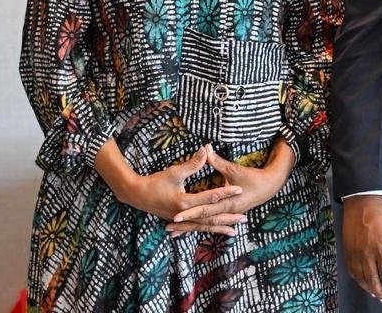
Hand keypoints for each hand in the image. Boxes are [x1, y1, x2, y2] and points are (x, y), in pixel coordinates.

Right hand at [122, 146, 246, 235]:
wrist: (137, 195)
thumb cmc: (155, 182)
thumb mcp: (174, 172)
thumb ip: (192, 164)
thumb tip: (206, 150)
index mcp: (185, 202)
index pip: (211, 196)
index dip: (226, 192)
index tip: (240, 189)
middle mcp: (186, 214)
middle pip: (211, 217)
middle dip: (228, 218)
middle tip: (244, 218)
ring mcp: (183, 219)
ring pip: (205, 226)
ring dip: (220, 228)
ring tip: (234, 231)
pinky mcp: (180, 221)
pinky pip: (197, 227)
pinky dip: (207, 230)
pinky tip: (215, 232)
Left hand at [164, 140, 294, 235]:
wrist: (270, 186)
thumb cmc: (253, 177)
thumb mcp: (233, 169)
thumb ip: (217, 161)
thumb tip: (204, 148)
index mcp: (227, 203)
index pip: (205, 209)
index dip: (190, 212)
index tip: (175, 215)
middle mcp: (226, 213)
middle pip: (202, 221)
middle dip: (186, 224)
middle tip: (168, 227)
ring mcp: (227, 215)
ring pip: (205, 225)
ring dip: (189, 229)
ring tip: (173, 234)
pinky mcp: (227, 214)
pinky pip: (210, 224)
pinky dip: (199, 227)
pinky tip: (189, 230)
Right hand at [342, 195, 381, 303]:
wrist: (361, 201)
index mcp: (380, 247)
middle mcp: (366, 252)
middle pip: (372, 278)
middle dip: (379, 291)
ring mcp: (354, 251)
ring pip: (360, 276)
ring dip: (368, 287)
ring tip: (375, 293)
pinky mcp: (347, 249)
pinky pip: (351, 269)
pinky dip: (356, 278)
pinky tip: (362, 281)